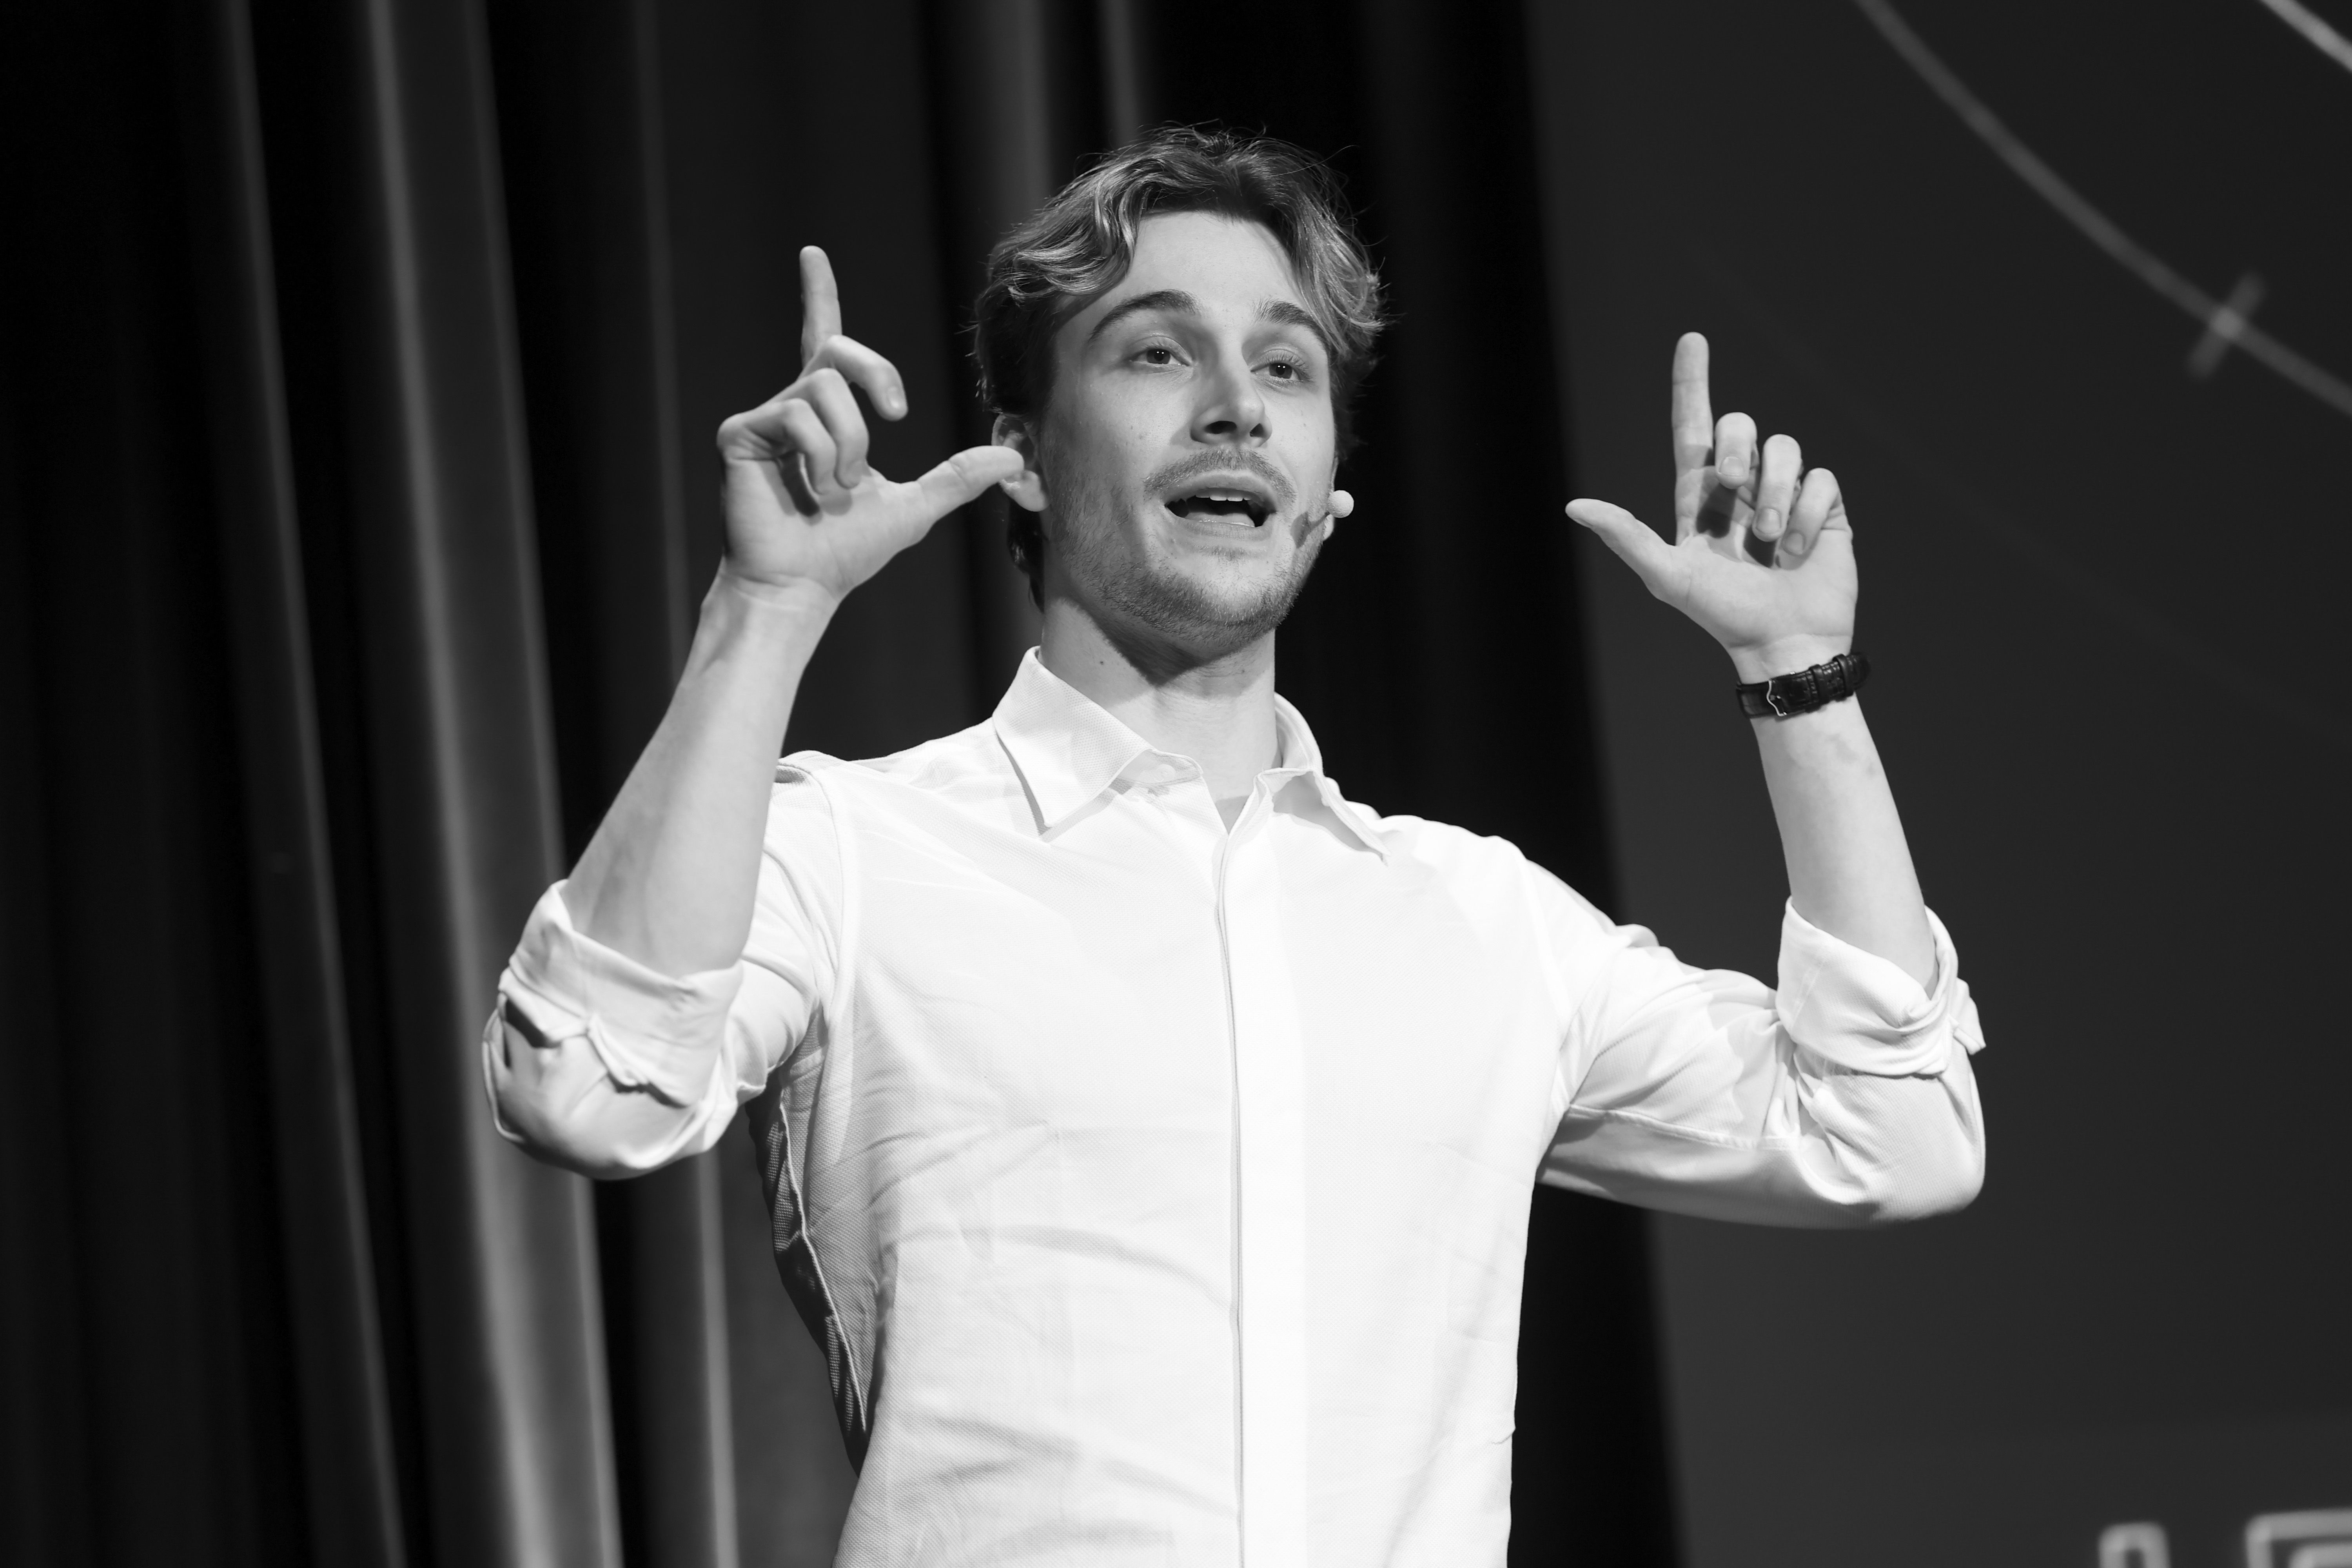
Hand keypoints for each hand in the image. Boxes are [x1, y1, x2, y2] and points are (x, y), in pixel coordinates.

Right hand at [715, 247, 1024, 603]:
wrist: (802, 587)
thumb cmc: (846, 552)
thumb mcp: (916, 507)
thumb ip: (958, 477)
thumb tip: (1014, 456)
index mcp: (826, 415)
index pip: (824, 341)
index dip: (818, 295)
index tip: (812, 255)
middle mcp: (792, 407)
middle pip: (837, 348)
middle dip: (875, 374)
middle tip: (895, 416)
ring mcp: (763, 419)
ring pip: (824, 390)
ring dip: (848, 445)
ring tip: (835, 488)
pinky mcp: (740, 434)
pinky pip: (797, 415)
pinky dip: (820, 455)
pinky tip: (811, 490)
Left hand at [1566, 333, 1857, 682]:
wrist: (1783, 643)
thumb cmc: (1722, 616)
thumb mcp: (1667, 576)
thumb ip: (1624, 537)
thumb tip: (1574, 506)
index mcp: (1700, 497)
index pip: (1693, 427)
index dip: (1692, 383)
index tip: (1692, 339)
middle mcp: (1742, 488)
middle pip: (1740, 425)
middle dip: (1738, 447)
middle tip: (1735, 489)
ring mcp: (1784, 494)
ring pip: (1785, 448)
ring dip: (1776, 494)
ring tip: (1771, 543)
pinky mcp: (1824, 507)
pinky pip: (1821, 479)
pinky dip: (1808, 514)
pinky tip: (1799, 551)